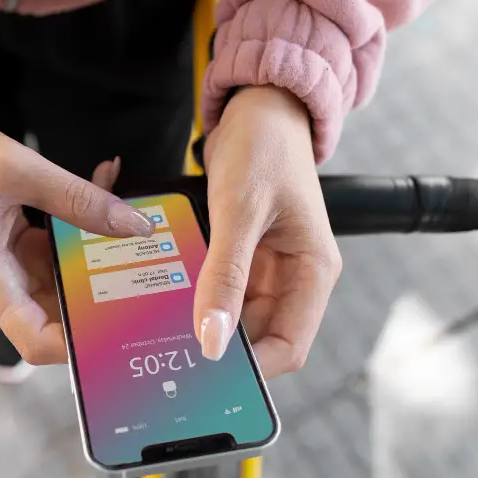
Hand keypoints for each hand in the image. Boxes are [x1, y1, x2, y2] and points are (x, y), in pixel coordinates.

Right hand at [0, 112, 151, 364]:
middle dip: (105, 299)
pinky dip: (86, 229)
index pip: (36, 341)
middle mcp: (3, 284)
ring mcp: (14, 268)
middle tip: (150, 276)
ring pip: (68, 282)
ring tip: (138, 225)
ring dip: (102, 256)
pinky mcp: (22, 250)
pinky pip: (63, 253)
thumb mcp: (21, 170)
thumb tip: (135, 227)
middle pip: (61, 317)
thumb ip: (79, 199)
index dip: (77, 347)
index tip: (120, 329)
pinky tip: (109, 191)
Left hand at [197, 86, 341, 378]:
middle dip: (220, 348)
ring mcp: (269, 269)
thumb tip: (211, 340)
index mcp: (313, 272)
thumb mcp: (240, 212)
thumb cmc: (264, 146)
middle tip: (172, 356)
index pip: (290, 347)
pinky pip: (221, 291)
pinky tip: (168, 299)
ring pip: (235, 318)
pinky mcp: (245, 256)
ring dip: (204, 322)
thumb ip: (225, 277)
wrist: (258, 104)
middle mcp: (295, 278)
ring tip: (164, 329)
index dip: (252, 368)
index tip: (206, 374)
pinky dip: (197, 296)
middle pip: (259, 339)